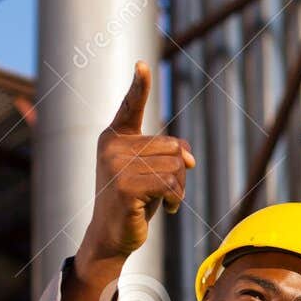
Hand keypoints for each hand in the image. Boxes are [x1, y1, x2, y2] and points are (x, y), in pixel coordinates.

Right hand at [67, 62, 195, 300]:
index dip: (139, 87)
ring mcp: (116, 165)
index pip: (130, 106)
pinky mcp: (125, 186)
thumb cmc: (134, 203)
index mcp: (114, 137)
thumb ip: (168, 157)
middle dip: (179, 172)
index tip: (142, 64)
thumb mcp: (151, 174)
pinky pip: (170, 185)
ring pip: (175, 167)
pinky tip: (165, 209)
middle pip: (173, 146)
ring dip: (179, 189)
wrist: (112, 236)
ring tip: (162, 201)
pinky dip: (176, 199)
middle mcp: (112, 146)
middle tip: (166, 192)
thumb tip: (188, 158)